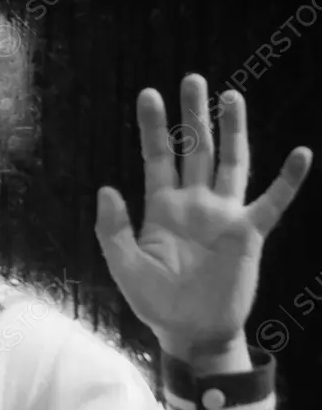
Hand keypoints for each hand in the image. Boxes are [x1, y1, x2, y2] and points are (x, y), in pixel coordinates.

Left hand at [94, 74, 311, 361]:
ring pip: (231, 163)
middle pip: (195, 149)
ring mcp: (224, 215)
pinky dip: (288, 180)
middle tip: (193, 78)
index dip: (152, 126)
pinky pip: (273, 203)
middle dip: (193, 115)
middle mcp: (194, 203)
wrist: (191, 331)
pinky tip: (302, 154)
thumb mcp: (124, 265)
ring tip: (231, 96)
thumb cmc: (155, 301)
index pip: (157, 156)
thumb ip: (113, 228)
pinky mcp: (249, 234)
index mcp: (162, 207)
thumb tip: (107, 188)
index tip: (148, 94)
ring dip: (232, 130)